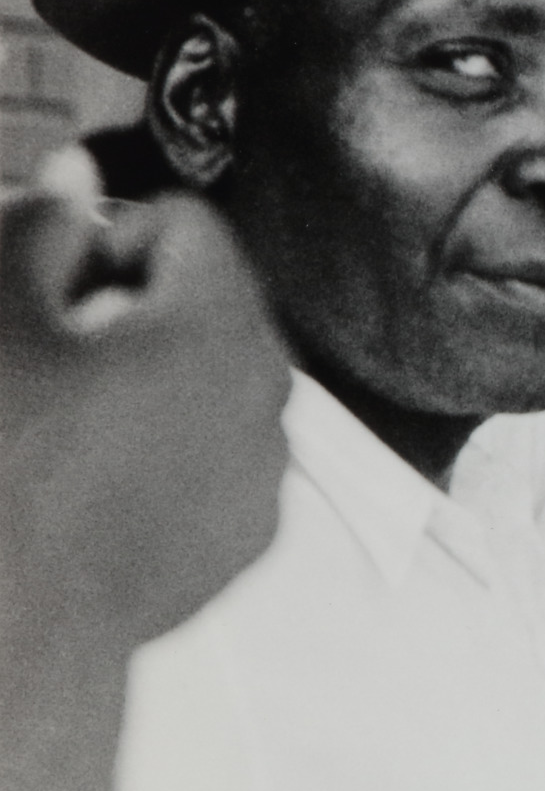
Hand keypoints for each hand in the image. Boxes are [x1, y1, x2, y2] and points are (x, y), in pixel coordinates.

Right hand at [1, 186, 289, 650]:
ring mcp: (269, 471)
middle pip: (210, 303)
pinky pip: (219, 456)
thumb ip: (44, 225)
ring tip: (71, 423)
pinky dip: (171, 449)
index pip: (186, 225)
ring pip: (216, 382)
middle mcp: (272, 394)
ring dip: (153, 380)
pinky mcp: (250, 536)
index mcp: (222, 327)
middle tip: (57, 358)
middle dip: (134, 309)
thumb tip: (79, 172)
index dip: (109, 238)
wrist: (13, 619)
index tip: (56, 290)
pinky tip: (98, 482)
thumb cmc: (2, 457)